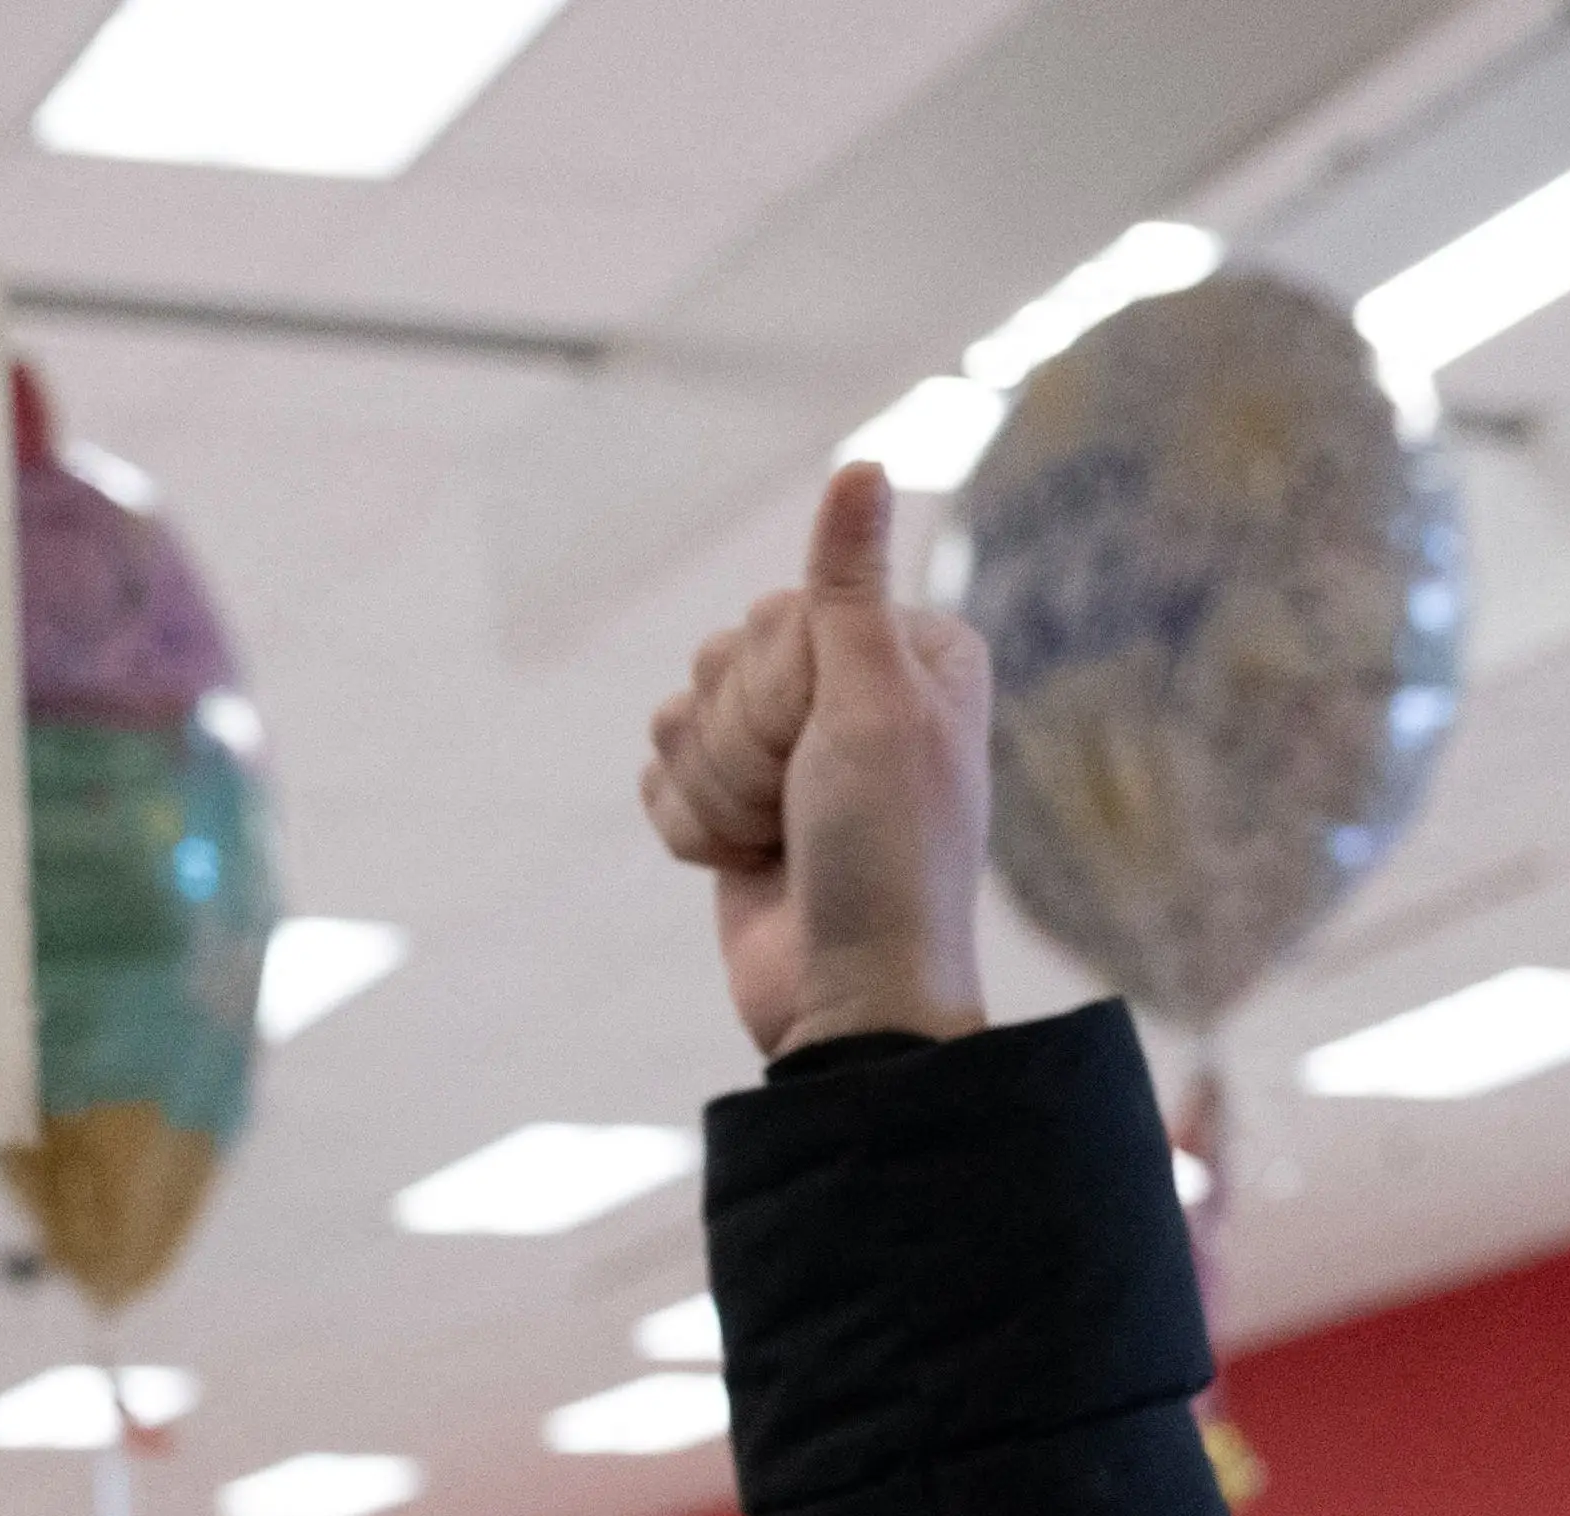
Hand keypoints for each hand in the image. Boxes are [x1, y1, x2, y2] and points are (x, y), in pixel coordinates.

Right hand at [641, 464, 991, 1060]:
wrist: (849, 999)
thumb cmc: (886, 858)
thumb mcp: (875, 708)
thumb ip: (849, 584)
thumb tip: (862, 462)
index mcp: (910, 650)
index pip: (781, 608)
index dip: (782, 686)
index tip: (830, 749)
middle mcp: (852, 686)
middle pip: (725, 654)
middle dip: (746, 744)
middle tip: (806, 808)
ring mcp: (791, 747)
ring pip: (682, 710)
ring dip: (717, 791)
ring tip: (779, 844)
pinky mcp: (736, 802)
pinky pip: (659, 770)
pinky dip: (692, 826)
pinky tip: (747, 866)